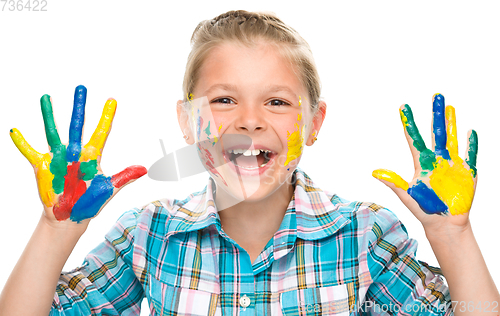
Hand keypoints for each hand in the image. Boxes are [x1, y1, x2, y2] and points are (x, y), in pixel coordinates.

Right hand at [10, 85, 146, 223]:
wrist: (71, 217)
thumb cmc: (90, 202)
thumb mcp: (108, 189)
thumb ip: (124, 177)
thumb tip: (144, 169)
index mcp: (92, 156)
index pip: (102, 132)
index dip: (106, 117)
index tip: (112, 100)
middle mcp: (75, 152)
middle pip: (78, 125)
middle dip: (80, 107)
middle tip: (81, 88)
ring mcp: (58, 157)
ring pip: (53, 131)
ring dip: (50, 115)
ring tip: (46, 98)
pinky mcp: (43, 167)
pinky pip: (30, 152)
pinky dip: (22, 143)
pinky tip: (14, 131)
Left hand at [372, 93, 477, 232]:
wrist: (444, 224)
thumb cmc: (424, 210)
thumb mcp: (407, 196)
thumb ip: (394, 183)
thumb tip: (374, 173)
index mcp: (421, 163)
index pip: (414, 138)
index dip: (409, 123)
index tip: (403, 107)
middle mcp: (437, 160)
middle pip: (436, 132)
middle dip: (436, 114)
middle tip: (436, 95)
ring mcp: (452, 164)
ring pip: (452, 139)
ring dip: (452, 123)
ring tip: (450, 107)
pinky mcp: (467, 173)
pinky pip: (470, 155)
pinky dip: (471, 144)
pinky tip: (470, 132)